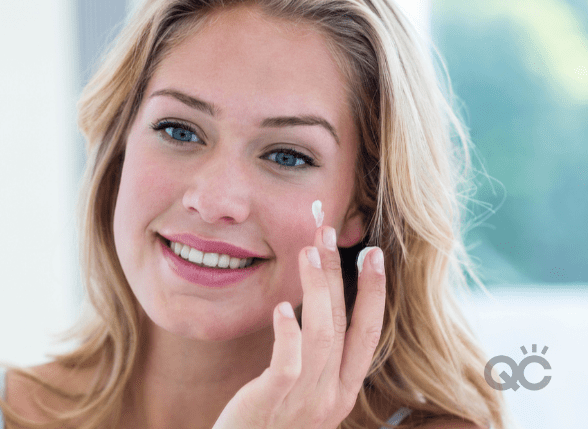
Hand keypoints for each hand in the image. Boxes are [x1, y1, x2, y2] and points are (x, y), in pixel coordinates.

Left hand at [212, 226, 386, 428]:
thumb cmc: (268, 420)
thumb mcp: (303, 390)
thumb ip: (316, 356)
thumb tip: (320, 303)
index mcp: (343, 390)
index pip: (368, 334)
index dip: (374, 292)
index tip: (373, 254)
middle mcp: (331, 396)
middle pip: (343, 325)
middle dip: (339, 274)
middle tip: (329, 232)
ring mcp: (303, 401)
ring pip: (321, 337)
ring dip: (317, 289)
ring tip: (307, 252)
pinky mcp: (270, 403)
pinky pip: (286, 365)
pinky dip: (288, 333)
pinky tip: (281, 307)